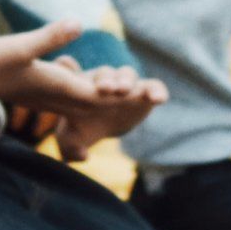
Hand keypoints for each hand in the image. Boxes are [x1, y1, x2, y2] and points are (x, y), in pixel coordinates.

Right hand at [0, 20, 165, 157]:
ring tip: (137, 95)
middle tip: (156, 96)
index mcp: (58, 87)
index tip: (150, 93)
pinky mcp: (44, 96)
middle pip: (102, 104)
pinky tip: (101, 93)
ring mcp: (51, 100)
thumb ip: (50, 36)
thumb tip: (78, 23)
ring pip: (91, 106)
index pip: (101, 95)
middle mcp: (59, 98)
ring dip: (114, 101)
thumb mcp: (21, 45)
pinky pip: (78, 103)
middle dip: (128, 101)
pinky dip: (96, 99)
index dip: (127, 94)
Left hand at [49, 64, 163, 159]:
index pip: (77, 73)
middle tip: (105, 90)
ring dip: (126, 80)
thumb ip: (71, 147)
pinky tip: (159, 100)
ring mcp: (125, 84)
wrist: (102, 127)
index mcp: (80, 85)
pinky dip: (157, 90)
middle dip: (106, 80)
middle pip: (105, 73)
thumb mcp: (71, 140)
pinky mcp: (144, 92)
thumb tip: (84, 156)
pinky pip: (154, 86)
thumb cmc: (80, 129)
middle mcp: (104, 80)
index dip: (77, 75)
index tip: (77, 87)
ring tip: (126, 91)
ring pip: (128, 75)